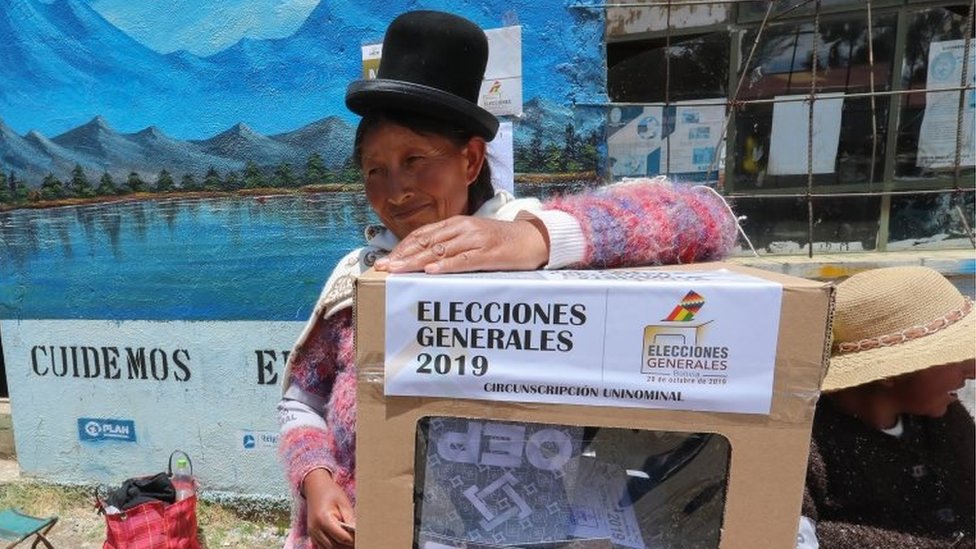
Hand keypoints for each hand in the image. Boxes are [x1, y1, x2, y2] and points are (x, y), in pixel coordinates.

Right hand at [303, 469, 354, 547]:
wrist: (315, 487)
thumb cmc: (331, 493)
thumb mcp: (344, 503)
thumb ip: (350, 519)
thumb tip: (360, 533)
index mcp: (323, 519)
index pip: (342, 537)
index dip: (354, 540)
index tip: (364, 538)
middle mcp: (315, 529)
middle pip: (335, 546)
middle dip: (349, 545)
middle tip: (361, 541)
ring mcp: (312, 533)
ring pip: (330, 548)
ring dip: (341, 546)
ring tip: (353, 541)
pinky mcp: (313, 535)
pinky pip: (325, 546)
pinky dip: (335, 545)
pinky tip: (344, 540)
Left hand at [374, 215, 549, 273]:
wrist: (533, 238)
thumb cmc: (500, 242)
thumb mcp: (472, 239)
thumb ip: (451, 245)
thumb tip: (425, 261)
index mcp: (456, 224)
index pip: (422, 235)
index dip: (402, 248)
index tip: (385, 261)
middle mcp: (463, 229)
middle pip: (426, 243)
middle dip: (402, 257)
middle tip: (382, 268)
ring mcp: (475, 240)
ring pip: (440, 251)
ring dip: (416, 262)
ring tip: (397, 271)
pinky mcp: (488, 253)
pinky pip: (464, 260)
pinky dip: (446, 266)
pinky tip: (430, 272)